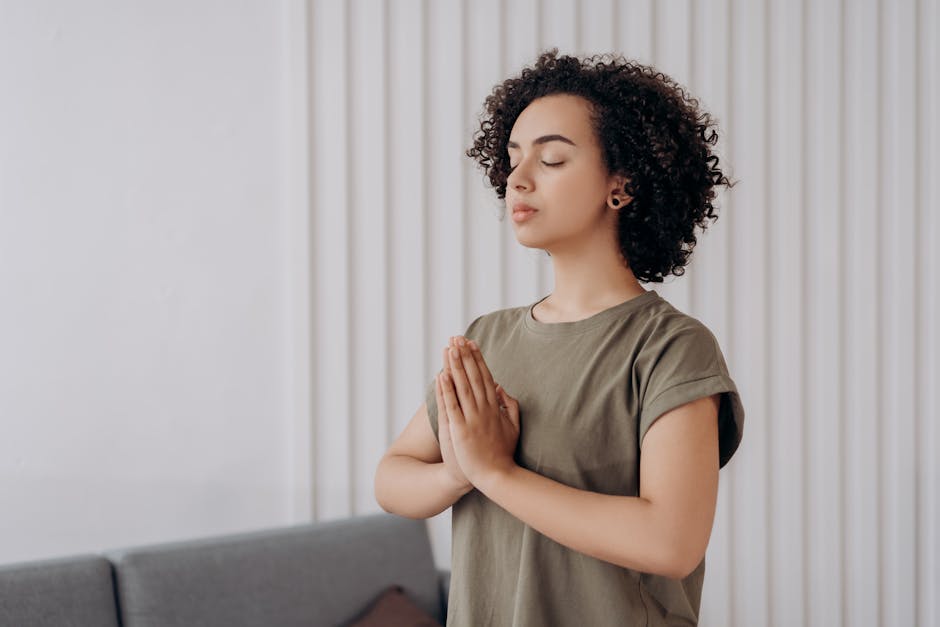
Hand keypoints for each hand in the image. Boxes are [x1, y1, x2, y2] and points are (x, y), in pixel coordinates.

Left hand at [438, 336, 519, 485]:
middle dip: (465, 356)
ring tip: (450, 349)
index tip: (471, 343)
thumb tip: (500, 387)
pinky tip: (441, 376)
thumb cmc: (503, 453)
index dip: (477, 359)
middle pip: (473, 377)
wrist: (497, 476)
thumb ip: (509, 406)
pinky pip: (452, 406)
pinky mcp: (461, 430)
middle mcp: (484, 409)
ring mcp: (473, 419)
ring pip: (462, 387)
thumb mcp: (514, 426)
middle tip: (457, 338)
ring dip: (455, 367)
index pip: (485, 377)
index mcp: (495, 407)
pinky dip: (446, 391)